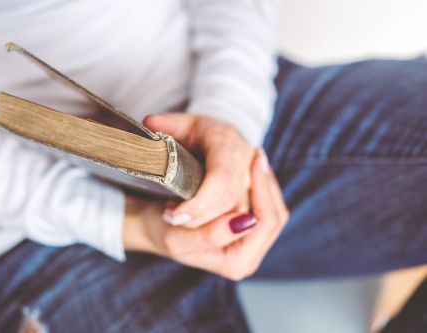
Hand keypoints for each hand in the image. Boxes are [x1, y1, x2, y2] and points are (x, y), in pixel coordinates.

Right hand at [123, 149, 289, 279]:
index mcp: (236, 263)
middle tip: (256, 156)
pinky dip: (261, 183)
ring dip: (264, 182)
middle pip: (274, 215)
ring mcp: (250, 240)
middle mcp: (248, 255)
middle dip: (265, 185)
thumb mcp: (176, 239)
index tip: (252, 161)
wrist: (155, 224)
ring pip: (273, 206)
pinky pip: (266, 201)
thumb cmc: (161, 231)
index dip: (262, 192)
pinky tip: (253, 166)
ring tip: (256, 158)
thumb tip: (244, 221)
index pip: (265, 224)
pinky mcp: (248, 224)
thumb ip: (208, 236)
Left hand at [143, 113, 254, 227]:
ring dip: (208, 226)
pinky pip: (252, 224)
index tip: (173, 215)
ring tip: (180, 218)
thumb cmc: (198, 135)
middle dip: (198, 219)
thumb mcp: (180, 125)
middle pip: (229, 203)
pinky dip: (222, 230)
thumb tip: (149, 122)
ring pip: (241, 218)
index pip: (220, 179)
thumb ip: (166, 124)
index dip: (199, 204)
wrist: (221, 142)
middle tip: (170, 217)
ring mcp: (256, 183)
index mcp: (227, 141)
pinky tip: (198, 224)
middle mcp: (248, 162)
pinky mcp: (261, 198)